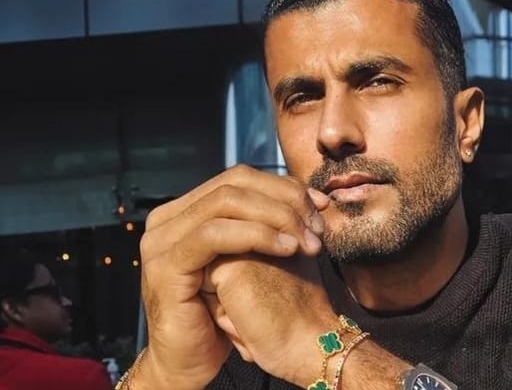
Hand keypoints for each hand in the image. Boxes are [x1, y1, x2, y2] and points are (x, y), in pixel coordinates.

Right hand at [135, 164, 328, 388]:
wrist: (192, 362)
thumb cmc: (225, 311)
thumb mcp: (250, 258)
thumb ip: (266, 224)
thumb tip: (314, 197)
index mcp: (185, 210)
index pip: (240, 177)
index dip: (284, 186)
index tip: (321, 206)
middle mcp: (167, 219)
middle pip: (235, 183)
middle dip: (284, 200)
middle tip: (317, 226)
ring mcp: (161, 240)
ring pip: (226, 202)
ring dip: (277, 217)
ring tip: (307, 241)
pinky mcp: (164, 266)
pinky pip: (214, 235)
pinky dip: (257, 235)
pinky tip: (287, 249)